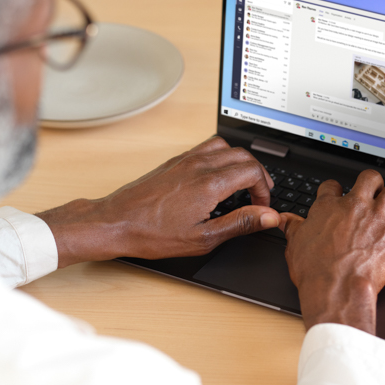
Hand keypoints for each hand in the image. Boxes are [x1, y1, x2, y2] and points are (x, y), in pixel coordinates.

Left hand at [37, 136, 278, 266]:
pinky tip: (216, 178)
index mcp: (210, 184)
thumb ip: (240, 223)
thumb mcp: (203, 238)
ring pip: (225, 146)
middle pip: (243, 155)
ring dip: (239, 162)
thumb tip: (268, 216)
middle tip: (258, 196)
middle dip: (257, 174)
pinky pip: (206, 148)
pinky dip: (221, 157)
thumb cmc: (153, 234)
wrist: (115, 223)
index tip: (261, 207)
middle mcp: (199, 165)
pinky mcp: (174, 161)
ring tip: (241, 183)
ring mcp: (185, 160)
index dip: (264, 190)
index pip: (253, 171)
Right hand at [278, 170, 384, 332]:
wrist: (335, 289)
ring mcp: (378, 219)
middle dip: (373, 184)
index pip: (333, 186)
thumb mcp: (295, 246)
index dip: (336, 191)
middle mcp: (356, 206)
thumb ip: (293, 228)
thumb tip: (285, 220)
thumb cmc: (315, 272)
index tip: (338, 198)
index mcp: (329, 207)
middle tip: (374, 195)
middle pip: (369, 178)